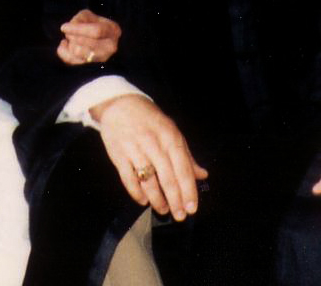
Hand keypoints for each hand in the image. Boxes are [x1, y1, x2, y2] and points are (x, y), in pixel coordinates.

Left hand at [57, 9, 121, 64]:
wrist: (93, 38)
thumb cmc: (90, 25)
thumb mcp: (87, 16)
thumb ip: (79, 19)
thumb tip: (71, 29)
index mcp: (113, 30)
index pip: (96, 31)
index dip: (78, 29)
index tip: (63, 27)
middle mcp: (110, 47)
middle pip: (88, 44)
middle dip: (73, 37)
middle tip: (68, 33)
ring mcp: (102, 60)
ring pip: (79, 53)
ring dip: (70, 44)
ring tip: (71, 40)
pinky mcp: (91, 68)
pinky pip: (71, 61)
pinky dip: (64, 52)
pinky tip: (66, 46)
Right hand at [91, 94, 207, 219]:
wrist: (119, 104)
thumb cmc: (149, 119)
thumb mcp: (171, 131)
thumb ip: (186, 155)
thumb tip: (202, 175)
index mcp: (170, 137)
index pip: (183, 168)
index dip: (188, 190)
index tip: (192, 208)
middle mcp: (153, 143)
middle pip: (167, 177)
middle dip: (175, 200)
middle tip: (179, 216)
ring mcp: (134, 149)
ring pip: (148, 180)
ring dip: (157, 199)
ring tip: (163, 210)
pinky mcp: (118, 154)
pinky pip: (128, 178)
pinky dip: (136, 192)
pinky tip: (143, 200)